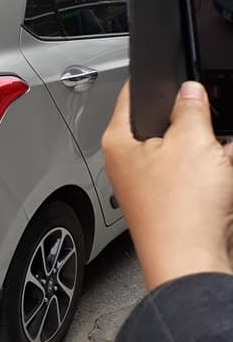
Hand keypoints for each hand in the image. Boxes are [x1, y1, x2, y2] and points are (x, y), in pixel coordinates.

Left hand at [102, 81, 232, 290]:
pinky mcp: (172, 206)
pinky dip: (214, 176)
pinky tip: (224, 180)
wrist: (192, 266)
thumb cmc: (179, 212)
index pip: (131, 95)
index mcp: (118, 141)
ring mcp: (150, 186)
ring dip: (208, 151)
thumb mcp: (192, 142)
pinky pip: (197, 179)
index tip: (178, 75)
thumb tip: (190, 90)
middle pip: (164, 124)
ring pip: (186, 153)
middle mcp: (128, 163)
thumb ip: (191, 108)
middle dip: (193, 124)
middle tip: (209, 128)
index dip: (158, 81)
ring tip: (218, 165)